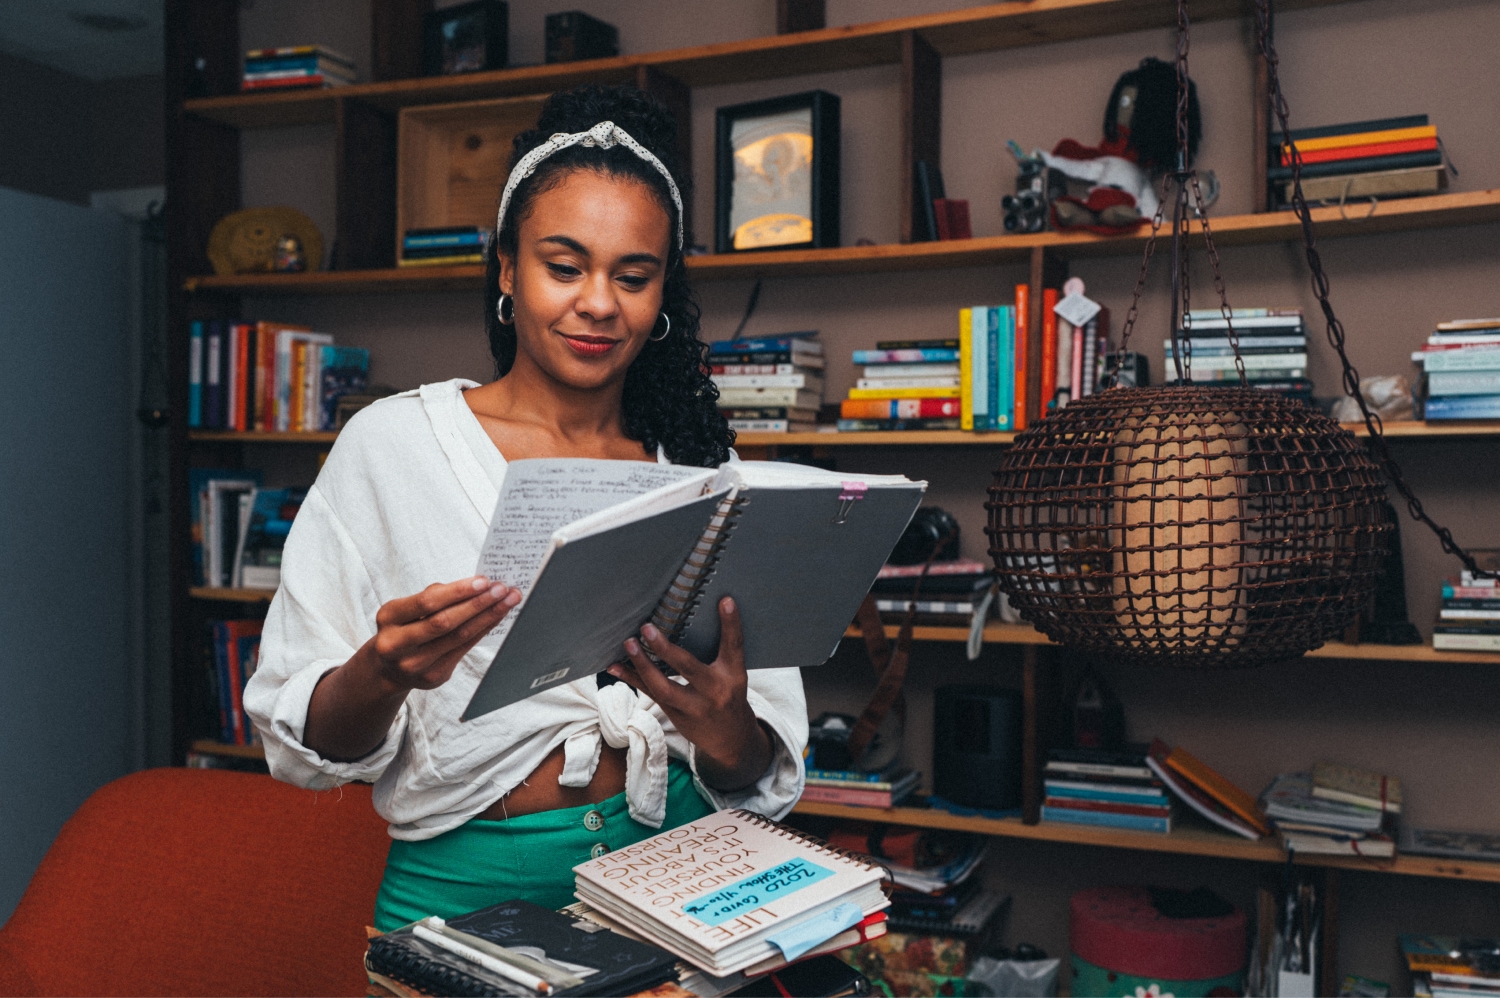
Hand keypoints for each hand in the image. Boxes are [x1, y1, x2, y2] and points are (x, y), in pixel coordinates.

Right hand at [368, 576, 521, 690]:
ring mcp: (415, 664)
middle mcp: (397, 644)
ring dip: (487, 616)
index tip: (484, 580)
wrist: (389, 668)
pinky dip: (483, 630)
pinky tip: (496, 618)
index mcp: (388, 618)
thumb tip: (476, 585)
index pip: (427, 602)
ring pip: (458, 637)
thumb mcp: (407, 609)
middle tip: (502, 589)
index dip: (458, 592)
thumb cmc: (404, 628)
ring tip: (507, 601)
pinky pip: (464, 649)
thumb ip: (434, 596)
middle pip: (445, 622)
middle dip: (478, 604)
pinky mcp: (432, 677)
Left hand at [609, 597, 773, 791]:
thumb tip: (691, 617)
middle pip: (688, 668)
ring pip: (663, 687)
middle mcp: (714, 691)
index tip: (725, 601)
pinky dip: (632, 678)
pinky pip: (651, 694)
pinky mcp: (676, 715)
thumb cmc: (729, 696)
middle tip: (647, 628)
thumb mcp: (733, 675)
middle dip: (665, 650)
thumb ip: (719, 652)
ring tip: (628, 644)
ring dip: (642, 665)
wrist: (731, 739)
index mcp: (733, 675)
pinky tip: (614, 666)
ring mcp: (694, 706)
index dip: (731, 624)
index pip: (734, 646)